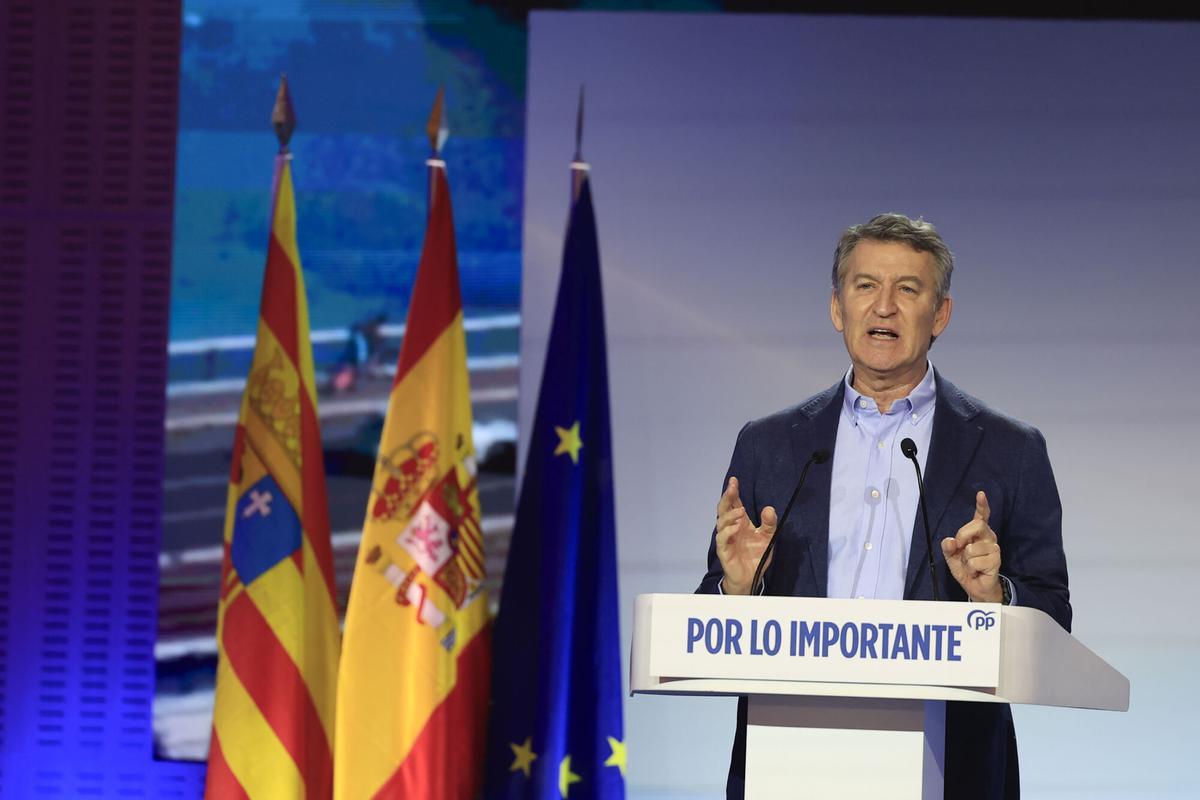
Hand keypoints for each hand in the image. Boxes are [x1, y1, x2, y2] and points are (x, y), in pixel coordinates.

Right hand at [715, 477, 776, 594]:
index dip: (733, 492)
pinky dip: (728, 532)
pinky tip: (737, 527)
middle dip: (727, 497)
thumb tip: (769, 508)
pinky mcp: (724, 551)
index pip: (733, 504)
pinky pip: (722, 539)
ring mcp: (726, 539)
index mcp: (740, 523)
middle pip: (724, 509)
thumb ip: (769, 523)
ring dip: (730, 515)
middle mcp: (731, 528)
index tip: (734, 480)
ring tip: (741, 510)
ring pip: (721, 522)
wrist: (752, 577)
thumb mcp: (768, 537)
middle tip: (732, 488)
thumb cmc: (756, 556)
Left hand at [941, 491, 1002, 602]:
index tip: (981, 494)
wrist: (975, 586)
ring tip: (971, 565)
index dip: (982, 505)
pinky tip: (976, 571)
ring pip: (971, 548)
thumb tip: (950, 541)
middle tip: (960, 548)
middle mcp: (988, 537)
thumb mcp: (951, 556)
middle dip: (962, 536)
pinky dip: (970, 568)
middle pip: (976, 525)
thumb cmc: (966, 568)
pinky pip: (975, 562)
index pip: (981, 516)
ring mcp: (994, 548)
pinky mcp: (996, 560)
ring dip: (965, 560)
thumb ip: (948, 547)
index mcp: (977, 533)